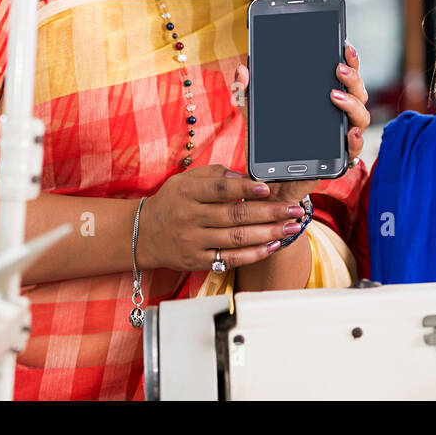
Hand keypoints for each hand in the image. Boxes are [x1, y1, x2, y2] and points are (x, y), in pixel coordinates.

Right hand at [136, 164, 307, 271]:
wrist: (142, 234)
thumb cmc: (171, 202)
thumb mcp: (185, 180)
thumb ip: (214, 174)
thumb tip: (244, 176)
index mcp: (187, 192)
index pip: (220, 189)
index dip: (245, 189)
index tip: (267, 188)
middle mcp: (190, 217)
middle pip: (235, 215)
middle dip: (269, 212)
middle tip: (294, 210)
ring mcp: (193, 241)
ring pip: (236, 238)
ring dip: (268, 233)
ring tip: (291, 227)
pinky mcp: (197, 260)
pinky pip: (229, 258)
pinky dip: (253, 254)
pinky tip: (272, 246)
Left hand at [232, 40, 370, 202]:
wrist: (270, 184)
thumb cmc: (270, 148)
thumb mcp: (257, 118)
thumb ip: (249, 94)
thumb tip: (242, 69)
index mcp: (325, 102)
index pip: (343, 77)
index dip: (349, 60)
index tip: (344, 45)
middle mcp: (338, 117)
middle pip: (358, 92)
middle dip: (352, 77)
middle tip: (338, 67)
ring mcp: (341, 138)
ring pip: (361, 116)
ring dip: (351, 104)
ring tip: (335, 95)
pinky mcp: (339, 160)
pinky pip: (355, 149)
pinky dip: (356, 140)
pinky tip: (350, 133)